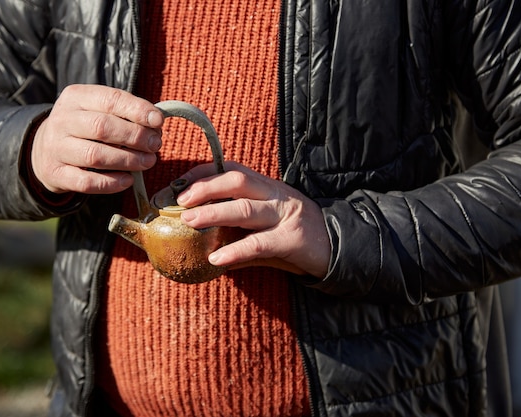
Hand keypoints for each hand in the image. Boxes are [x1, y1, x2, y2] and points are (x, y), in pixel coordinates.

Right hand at [31, 85, 163, 193]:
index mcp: (76, 97)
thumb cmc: (84, 128)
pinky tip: (128, 180)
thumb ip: (125, 113)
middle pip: (102, 127)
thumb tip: (156, 125)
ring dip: (128, 160)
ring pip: (95, 155)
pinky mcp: (56, 173)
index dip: (137, 110)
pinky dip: (111, 183)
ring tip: (147, 162)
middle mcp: (62, 120)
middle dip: (135, 136)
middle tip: (155, 145)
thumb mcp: (98, 110)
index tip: (158, 122)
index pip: (110, 99)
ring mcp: (56, 148)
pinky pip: (87, 182)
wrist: (44, 149)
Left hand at [175, 162, 329, 277]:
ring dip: (213, 213)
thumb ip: (238, 232)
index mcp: (267, 187)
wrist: (340, 248)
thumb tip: (203, 244)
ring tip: (189, 222)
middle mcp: (275, 195)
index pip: (233, 169)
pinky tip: (216, 258)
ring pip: (246, 208)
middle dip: (205, 187)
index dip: (205, 173)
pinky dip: (235, 250)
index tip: (180, 184)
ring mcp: (285, 215)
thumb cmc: (296, 236)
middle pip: (237, 180)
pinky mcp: (292, 240)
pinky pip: (259, 244)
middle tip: (180, 201)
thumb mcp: (267, 226)